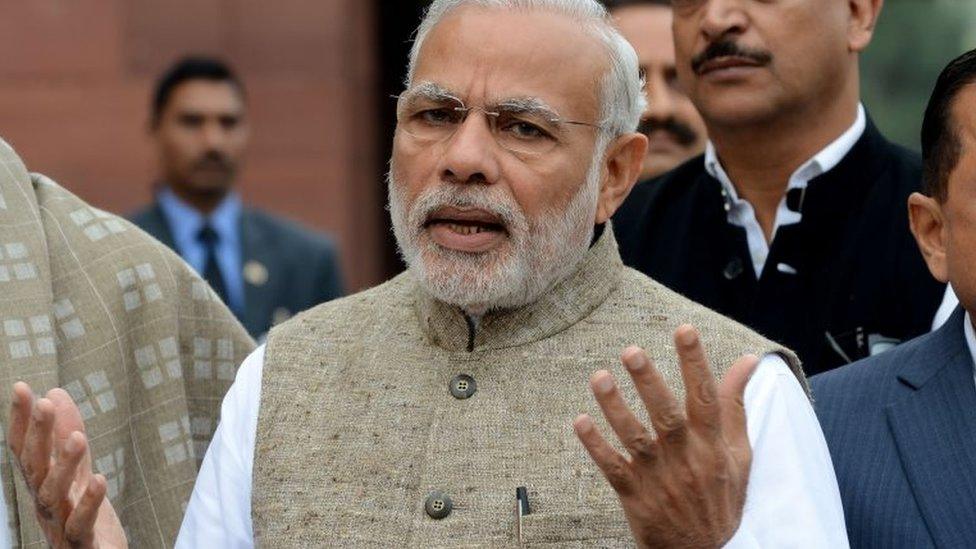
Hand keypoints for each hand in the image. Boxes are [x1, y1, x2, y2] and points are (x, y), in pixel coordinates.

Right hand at [8, 382, 126, 548]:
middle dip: (37, 436)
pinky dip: (89, 503)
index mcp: (42, 483)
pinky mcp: (82, 543)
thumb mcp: (77, 469)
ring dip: (64, 465)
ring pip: (54, 494)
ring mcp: (61, 524)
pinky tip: (100, 480)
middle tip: (44, 405)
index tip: (21, 388)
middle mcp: (45, 502)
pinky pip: (81, 524)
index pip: (25, 448)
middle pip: (34, 467)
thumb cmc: (83, 514)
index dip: (20, 420)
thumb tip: (55, 393)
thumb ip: (67, 434)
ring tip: (78, 438)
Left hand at [573, 325, 758, 548]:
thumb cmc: (722, 495)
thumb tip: (749, 359)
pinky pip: (613, 469)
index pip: (706, 397)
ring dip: (615, 408)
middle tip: (631, 351)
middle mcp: (687, 458)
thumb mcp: (739, 452)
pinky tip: (580, 421)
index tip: (684, 330)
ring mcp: (660, 478)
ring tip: (599, 377)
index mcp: (712, 444)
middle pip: (667, 416)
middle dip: (649, 382)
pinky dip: (596, 446)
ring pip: (636, 439)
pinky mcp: (637, 497)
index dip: (695, 363)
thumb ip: (736, 404)